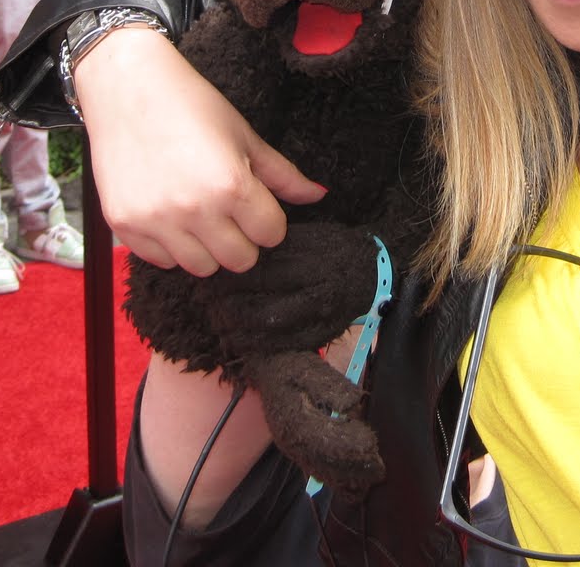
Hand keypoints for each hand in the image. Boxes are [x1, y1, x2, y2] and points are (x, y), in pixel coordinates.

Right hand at [73, 26, 326, 274]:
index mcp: (230, 185)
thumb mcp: (244, 135)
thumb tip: (318, 195)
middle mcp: (193, 210)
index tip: (255, 203)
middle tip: (229, 210)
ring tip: (199, 212)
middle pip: (240, 260)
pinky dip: (171, 246)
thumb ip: (283, 174)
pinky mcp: (124, 225)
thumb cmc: (191, 104)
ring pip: (201, 268)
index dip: (269, 219)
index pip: (271, 234)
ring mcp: (155, 221)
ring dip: (207, 247)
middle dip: (243, 239)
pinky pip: (161, 260)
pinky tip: (169, 212)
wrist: (126, 87)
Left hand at [203, 222, 379, 352]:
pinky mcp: (319, 334)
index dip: (226, 276)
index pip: (256, 269)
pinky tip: (237, 338)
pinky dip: (252, 344)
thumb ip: (274, 244)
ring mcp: (316, 313)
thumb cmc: (334, 249)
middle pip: (255, 298)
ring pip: (263, 325)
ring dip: (233, 326)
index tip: (210, 276)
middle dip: (223, 303)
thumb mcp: (308, 234)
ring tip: (218, 320)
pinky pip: (279, 345)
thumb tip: (231, 253)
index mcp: (308, 255)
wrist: (374, 273)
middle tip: (206, 301)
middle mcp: (312, 285)